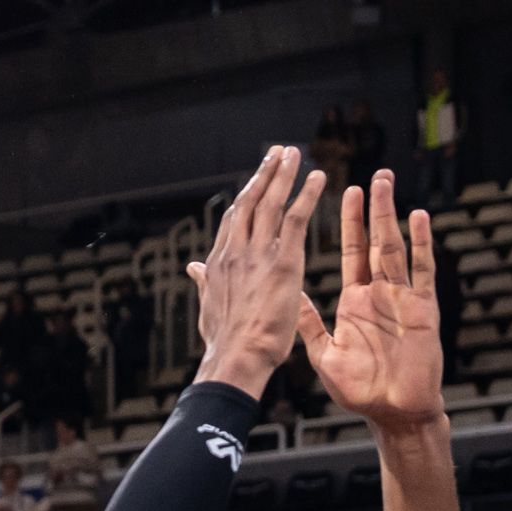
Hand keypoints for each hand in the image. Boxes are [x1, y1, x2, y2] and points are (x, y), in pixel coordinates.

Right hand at [187, 145, 326, 395]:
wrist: (236, 358)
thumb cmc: (225, 342)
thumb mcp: (209, 307)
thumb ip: (204, 281)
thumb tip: (193, 267)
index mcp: (219, 263)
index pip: (233, 221)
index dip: (245, 197)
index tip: (256, 181)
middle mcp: (235, 252)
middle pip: (249, 202)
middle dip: (263, 174)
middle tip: (276, 152)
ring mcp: (257, 254)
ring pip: (270, 203)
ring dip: (283, 174)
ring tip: (293, 153)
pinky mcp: (282, 262)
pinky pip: (296, 219)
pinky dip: (307, 195)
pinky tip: (318, 177)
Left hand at [294, 174, 444, 429]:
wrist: (393, 412)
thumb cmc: (361, 389)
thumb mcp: (325, 353)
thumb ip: (310, 322)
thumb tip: (289, 296)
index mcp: (355, 301)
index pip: (350, 253)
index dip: (349, 223)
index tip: (345, 192)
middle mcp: (379, 294)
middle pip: (375, 242)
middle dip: (372, 209)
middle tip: (373, 177)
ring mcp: (402, 298)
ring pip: (396, 247)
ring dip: (392, 215)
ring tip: (388, 184)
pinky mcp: (423, 308)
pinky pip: (423, 271)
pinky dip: (422, 244)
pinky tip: (420, 218)